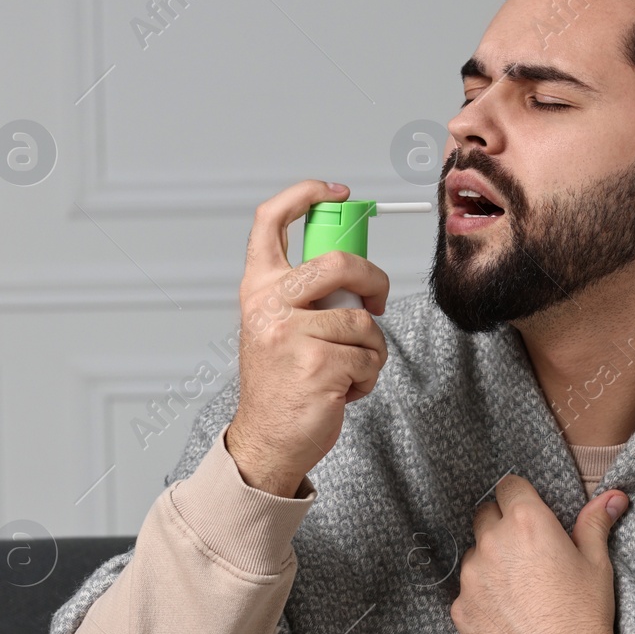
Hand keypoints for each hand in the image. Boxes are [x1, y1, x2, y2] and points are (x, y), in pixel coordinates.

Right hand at [225, 180, 391, 497]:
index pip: (270, 221)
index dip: (305, 194)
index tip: (337, 193)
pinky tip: (343, 389)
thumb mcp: (276, 325)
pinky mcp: (318, 366)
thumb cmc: (281, 382)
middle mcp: (268, 305)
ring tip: (347, 368)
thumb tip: (355, 271)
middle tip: (377, 302)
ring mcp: (291, 335)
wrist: (267, 440)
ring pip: (363, 321)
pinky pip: (369, 357)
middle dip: (373, 280)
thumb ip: (303, 294)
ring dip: (370, 349)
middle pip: (338, 262)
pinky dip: (367, 376)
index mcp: (257, 288)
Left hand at [449, 475, 628, 633]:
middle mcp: (492, 542)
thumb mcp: (597, 564)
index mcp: (527, 523)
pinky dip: (482, 597)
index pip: (508, 486)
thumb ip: (595, 523)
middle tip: (526, 551)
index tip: (528, 511)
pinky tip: (507, 614)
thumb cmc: (585, 615)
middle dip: (502, 525)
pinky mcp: (460, 607)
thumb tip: (613, 496)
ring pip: (474, 554)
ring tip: (520, 589)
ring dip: (490, 562)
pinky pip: (467, 591)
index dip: (519, 497)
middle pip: (485, 515)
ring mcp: (471, 576)